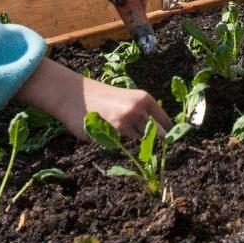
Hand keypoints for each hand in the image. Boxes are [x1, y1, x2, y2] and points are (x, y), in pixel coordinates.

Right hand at [15, 58, 170, 141]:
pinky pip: (121, 148)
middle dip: (154, 143)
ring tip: (119, 135)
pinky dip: (117, 146)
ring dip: (133, 146)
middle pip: (157, 137)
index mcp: (145, 99)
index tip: (169, 143)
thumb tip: (163, 133)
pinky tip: (106, 135)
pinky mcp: (110, 136)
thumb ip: (144, 113)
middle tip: (148, 146)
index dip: (168, 134)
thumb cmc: (102, 97)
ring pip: (138, 144)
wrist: (74, 95)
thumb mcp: (128, 98)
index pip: (166, 123)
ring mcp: (124, 125)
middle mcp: (137, 111)